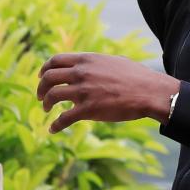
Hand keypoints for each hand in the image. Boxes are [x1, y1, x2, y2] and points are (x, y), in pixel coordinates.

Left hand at [36, 52, 180, 132]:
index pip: (55, 60)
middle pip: (49, 78)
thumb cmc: (136, 77)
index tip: (42, 77)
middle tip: (41, 97)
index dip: (45, 69)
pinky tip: (53, 129)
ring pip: (52, 96)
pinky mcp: (88, 110)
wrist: (149, 92)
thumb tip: (89, 65)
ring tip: (47, 110)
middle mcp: (81, 73)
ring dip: (46, 104)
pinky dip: (55, 125)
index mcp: (86, 60)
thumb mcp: (113, 61)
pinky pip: (64, 118)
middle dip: (41, 88)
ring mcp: (83, 91)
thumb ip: (96, 63)